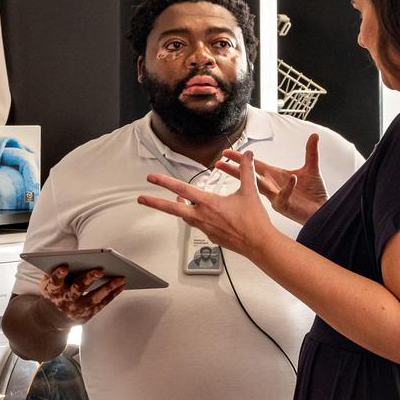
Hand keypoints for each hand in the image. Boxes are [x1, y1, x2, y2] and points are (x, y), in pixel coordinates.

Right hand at [37, 263, 126, 322]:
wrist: (54, 317)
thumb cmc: (55, 291)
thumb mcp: (49, 281)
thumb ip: (56, 269)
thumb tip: (70, 257)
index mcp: (53, 290)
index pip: (55, 282)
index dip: (58, 275)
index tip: (65, 268)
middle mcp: (65, 300)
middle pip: (77, 290)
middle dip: (88, 280)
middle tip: (100, 271)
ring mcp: (76, 309)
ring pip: (93, 298)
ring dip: (108, 288)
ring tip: (121, 278)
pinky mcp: (87, 314)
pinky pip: (101, 304)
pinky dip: (112, 294)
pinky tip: (121, 285)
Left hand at [140, 154, 271, 258]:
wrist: (258, 243)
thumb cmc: (254, 221)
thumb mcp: (250, 191)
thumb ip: (246, 171)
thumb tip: (247, 156)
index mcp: (208, 203)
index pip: (181, 189)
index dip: (164, 182)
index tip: (152, 178)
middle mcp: (202, 216)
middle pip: (172, 208)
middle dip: (154, 203)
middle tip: (141, 199)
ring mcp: (204, 228)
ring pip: (185, 216)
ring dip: (179, 207)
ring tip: (178, 200)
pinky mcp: (210, 236)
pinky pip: (197, 225)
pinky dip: (194, 217)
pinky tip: (201, 214)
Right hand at [225, 136, 326, 224]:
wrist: (321, 211)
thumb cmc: (314, 194)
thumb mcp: (311, 169)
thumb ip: (311, 152)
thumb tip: (313, 136)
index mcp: (275, 176)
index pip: (254, 165)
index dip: (241, 159)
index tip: (227, 153)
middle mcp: (272, 187)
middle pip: (249, 176)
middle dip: (233, 169)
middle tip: (220, 163)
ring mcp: (276, 197)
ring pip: (258, 186)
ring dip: (249, 177)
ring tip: (240, 167)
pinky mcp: (284, 206)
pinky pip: (283, 196)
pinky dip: (287, 187)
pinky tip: (292, 178)